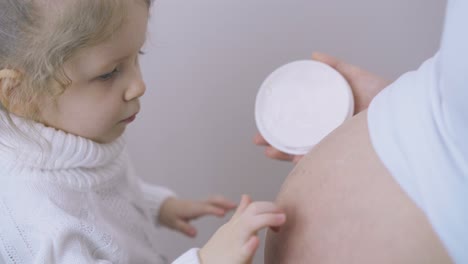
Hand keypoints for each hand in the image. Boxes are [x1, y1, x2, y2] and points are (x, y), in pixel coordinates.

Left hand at [159, 196, 235, 236]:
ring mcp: (200, 202)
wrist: (165, 207)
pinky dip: (223, 203)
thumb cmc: (170, 215)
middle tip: (236, 206)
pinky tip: (230, 208)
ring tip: (238, 206)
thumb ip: (185, 228)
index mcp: (191, 209)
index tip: (224, 214)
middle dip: (224, 203)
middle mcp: (198, 204)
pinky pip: (214, 201)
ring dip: (226, 202)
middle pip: (213, 200)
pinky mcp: (202, 203)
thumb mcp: (174, 224)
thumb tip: (195, 234)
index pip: (205, 209)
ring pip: (215, 199)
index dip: (214, 211)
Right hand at [199, 195, 285, 263]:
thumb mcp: (232, 227)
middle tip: (283, 217)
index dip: (269, 207)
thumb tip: (247, 196)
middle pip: (253, 211)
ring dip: (267, 219)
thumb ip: (241, 213)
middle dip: (271, 209)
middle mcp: (236, 229)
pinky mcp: (236, 257)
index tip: (279, 215)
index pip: (254, 207)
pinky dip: (249, 245)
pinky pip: (243, 250)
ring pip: (249, 225)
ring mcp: (235, 242)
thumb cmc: (221, 249)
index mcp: (237, 223)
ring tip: (280, 220)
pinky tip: (255, 240)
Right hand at [254, 52, 390, 162]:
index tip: (265, 123)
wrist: (408, 114)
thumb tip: (313, 55)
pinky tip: (293, 160)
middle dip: (276, 141)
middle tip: (259, 140)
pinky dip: (306, 162)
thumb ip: (336, 66)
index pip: (301, 122)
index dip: (282, 123)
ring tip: (268, 151)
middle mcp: (331, 134)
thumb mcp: (357, 77)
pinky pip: (322, 162)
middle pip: (297, 139)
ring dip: (284, 154)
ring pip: (305, 153)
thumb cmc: (386, 97)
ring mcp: (337, 147)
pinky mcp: (345, 157)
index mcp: (330, 117)